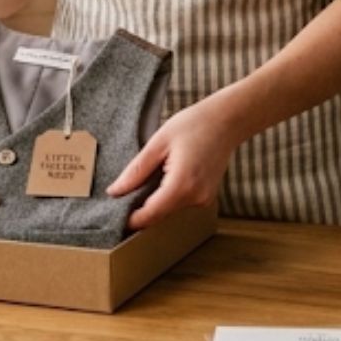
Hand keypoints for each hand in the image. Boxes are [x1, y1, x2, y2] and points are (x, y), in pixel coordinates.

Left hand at [108, 98, 245, 228]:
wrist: (227, 120)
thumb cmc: (194, 125)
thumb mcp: (158, 143)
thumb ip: (136, 171)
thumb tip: (115, 191)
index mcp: (181, 185)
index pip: (150, 215)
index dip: (130, 219)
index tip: (114, 214)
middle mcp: (195, 198)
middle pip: (159, 216)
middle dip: (140, 209)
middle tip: (122, 194)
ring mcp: (204, 199)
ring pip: (169, 211)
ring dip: (154, 202)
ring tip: (146, 178)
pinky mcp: (206, 197)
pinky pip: (180, 203)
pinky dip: (168, 196)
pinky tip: (165, 176)